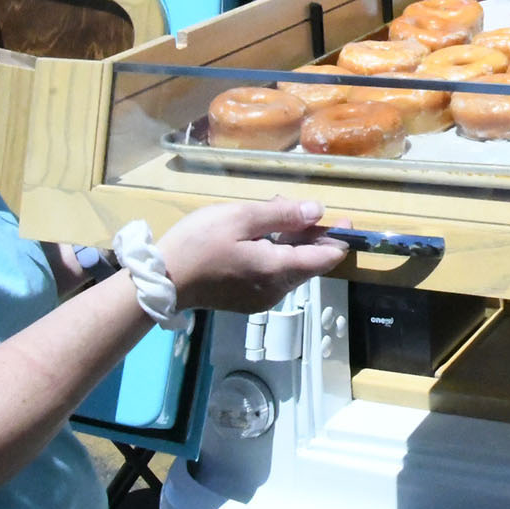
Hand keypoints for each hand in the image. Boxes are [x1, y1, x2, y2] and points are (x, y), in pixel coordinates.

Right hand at [156, 197, 347, 313]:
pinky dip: (276, 254)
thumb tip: (318, 211)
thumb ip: (283, 215)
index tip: (346, 220)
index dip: (339, 239)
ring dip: (293, 243)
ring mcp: (261, 299)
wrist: (163, 280)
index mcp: (278, 270)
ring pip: (291, 268)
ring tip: (276, 213)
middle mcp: (276, 290)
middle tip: (302, 208)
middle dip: (313, 236)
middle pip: (309, 263)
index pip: (325, 259)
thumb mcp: (241, 217)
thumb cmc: (200, 243)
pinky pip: (274, 275)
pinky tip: (261, 235)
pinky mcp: (246, 300)